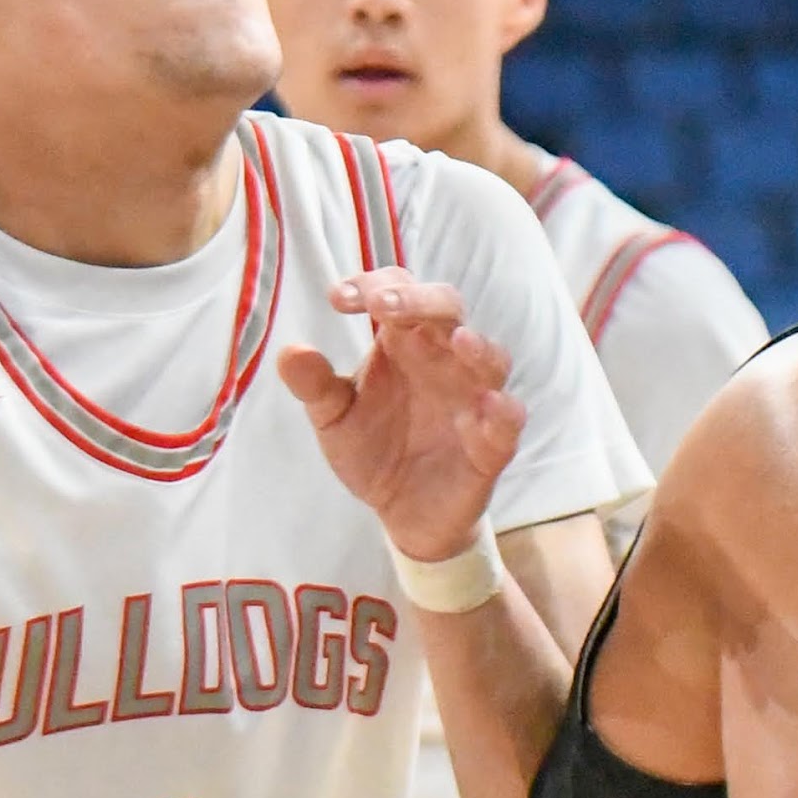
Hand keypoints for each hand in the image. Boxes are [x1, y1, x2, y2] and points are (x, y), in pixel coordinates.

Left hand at [281, 271, 530, 569]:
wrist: (402, 513)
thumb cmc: (373, 448)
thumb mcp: (334, 416)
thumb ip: (315, 385)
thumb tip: (288, 352)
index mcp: (404, 341)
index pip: (397, 292)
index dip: (372, 285)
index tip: (337, 299)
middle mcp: (444, 358)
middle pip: (447, 308)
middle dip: (421, 301)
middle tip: (384, 305)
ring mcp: (473, 397)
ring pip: (491, 358)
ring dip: (478, 347)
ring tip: (458, 340)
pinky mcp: (493, 442)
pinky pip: (509, 419)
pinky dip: (504, 411)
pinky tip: (489, 405)